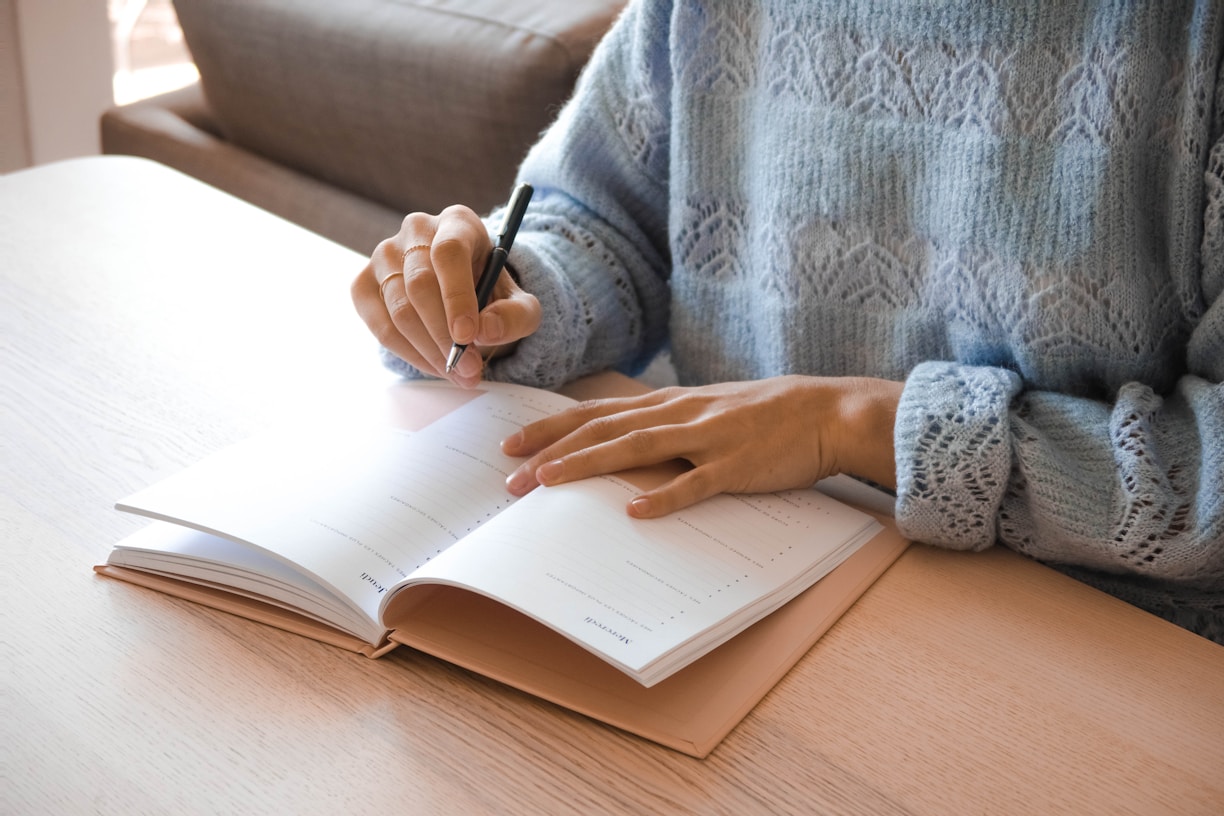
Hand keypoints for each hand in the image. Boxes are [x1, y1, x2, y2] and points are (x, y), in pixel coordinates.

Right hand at [351, 206, 541, 385]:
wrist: (464, 296)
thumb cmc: (492, 294)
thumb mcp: (520, 305)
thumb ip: (515, 316)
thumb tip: (485, 331)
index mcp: (457, 223)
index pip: (448, 252)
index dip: (456, 296)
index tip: (468, 336)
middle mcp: (416, 231)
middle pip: (420, 284)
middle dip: (444, 335)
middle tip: (469, 369)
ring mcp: (384, 255)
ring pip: (399, 310)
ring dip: (429, 351)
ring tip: (458, 373)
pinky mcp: (364, 284)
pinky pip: (380, 326)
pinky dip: (409, 354)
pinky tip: (433, 365)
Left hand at [502, 375, 901, 516]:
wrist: (825, 412)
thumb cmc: (764, 415)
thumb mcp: (706, 412)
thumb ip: (666, 427)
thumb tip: (622, 446)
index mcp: (669, 404)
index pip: (597, 413)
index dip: (551, 428)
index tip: (511, 443)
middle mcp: (679, 414)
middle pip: (602, 430)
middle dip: (552, 451)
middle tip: (509, 474)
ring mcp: (706, 438)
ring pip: (635, 448)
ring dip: (587, 464)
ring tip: (548, 481)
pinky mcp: (735, 465)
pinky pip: (695, 483)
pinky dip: (665, 496)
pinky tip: (635, 512)